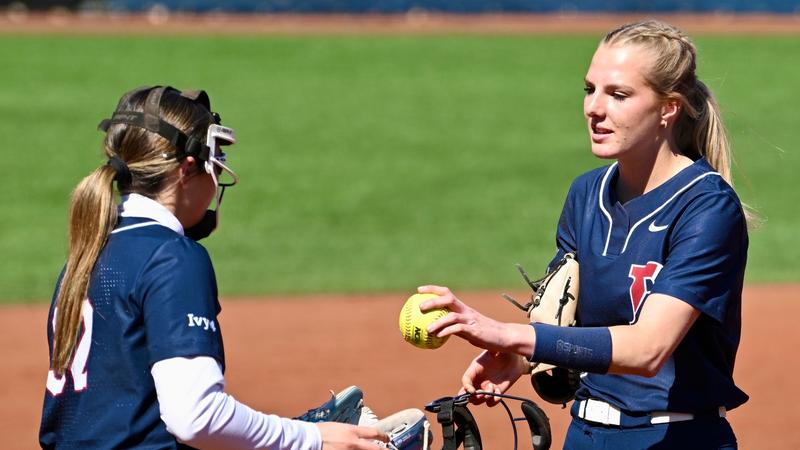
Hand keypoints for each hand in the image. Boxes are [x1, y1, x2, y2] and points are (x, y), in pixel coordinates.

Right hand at [316, 422, 387, 449]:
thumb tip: (359, 436)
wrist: (308, 439)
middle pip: (376, 449)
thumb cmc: (319, 432)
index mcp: (352, 431)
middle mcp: (353, 443)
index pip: (374, 433)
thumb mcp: (338, 427)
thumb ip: (350, 432)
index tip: (387, 439)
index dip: (383, 436)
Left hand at [418, 285, 534, 355]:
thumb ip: (454, 327)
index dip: (432, 289)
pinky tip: (438, 337)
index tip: (419, 290)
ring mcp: (471, 320)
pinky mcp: (475, 330)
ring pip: (452, 316)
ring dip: (438, 322)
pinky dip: (447, 332)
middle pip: (448, 300)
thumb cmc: (484, 334)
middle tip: (419, 307)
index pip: (447, 293)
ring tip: (427, 329)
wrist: (504, 338)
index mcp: (463, 308)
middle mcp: (466, 311)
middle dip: (433, 301)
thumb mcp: (467, 329)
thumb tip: (436, 330)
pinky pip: (458, 329)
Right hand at [459, 350, 528, 405]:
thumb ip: (487, 348)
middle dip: (473, 396)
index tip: (472, 390)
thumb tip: (477, 340)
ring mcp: (487, 387)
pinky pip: (491, 402)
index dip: (466, 387)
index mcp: (475, 368)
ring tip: (493, 389)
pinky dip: (494, 400)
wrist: (517, 358)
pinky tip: (499, 392)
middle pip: (468, 394)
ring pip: (478, 400)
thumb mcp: (494, 348)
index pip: (465, 380)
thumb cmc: (504, 351)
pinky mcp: (497, 392)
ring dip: (484, 398)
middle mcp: (479, 379)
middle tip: (482, 393)